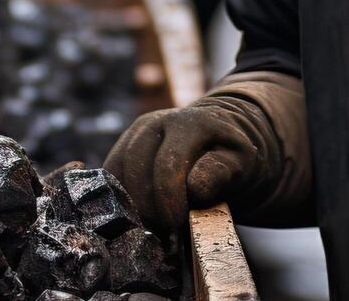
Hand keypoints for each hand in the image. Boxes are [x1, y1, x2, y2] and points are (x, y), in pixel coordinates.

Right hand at [104, 100, 263, 231]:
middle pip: (137, 167)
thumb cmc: (229, 155)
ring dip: (131, 203)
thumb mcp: (239, 163)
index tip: (177, 222)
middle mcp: (158, 121)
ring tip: (152, 224)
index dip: (169, 199)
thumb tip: (195, 187)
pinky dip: (118, 197)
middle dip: (148, 205)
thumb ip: (220, 173)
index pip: (169, 163)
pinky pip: (109, 173)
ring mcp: (137, 131)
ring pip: (118, 170)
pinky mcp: (123, 143)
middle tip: (163, 229)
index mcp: (191, 122)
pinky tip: (138, 213)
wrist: (216, 136)